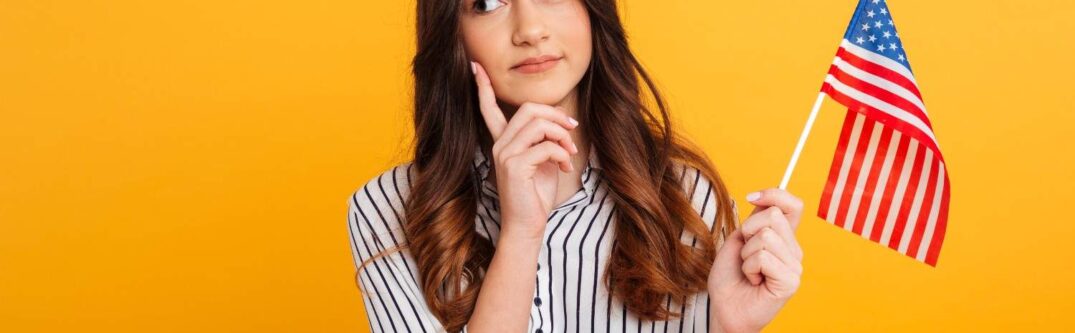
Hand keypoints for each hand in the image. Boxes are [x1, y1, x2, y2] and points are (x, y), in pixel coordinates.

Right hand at [471, 61, 579, 240]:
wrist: (526, 226)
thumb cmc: (535, 197)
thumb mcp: (542, 163)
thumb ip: (544, 141)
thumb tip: (561, 124)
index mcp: (502, 142)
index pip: (488, 109)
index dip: (483, 87)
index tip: (476, 67)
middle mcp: (499, 145)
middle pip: (529, 110)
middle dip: (556, 116)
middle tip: (572, 131)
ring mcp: (505, 155)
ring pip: (538, 124)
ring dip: (562, 136)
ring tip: (571, 152)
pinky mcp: (515, 166)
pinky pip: (546, 147)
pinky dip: (562, 154)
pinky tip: (564, 168)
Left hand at [707, 188, 804, 332]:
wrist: (725, 308)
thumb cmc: (730, 277)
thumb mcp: (738, 241)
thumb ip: (754, 221)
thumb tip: (763, 200)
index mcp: (783, 237)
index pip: (793, 205)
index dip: (774, 194)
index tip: (751, 197)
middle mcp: (793, 250)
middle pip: (773, 216)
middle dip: (748, 231)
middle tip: (746, 255)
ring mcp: (795, 266)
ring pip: (766, 237)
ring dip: (747, 254)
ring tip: (749, 271)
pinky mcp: (791, 281)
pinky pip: (764, 257)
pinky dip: (749, 268)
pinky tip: (754, 281)